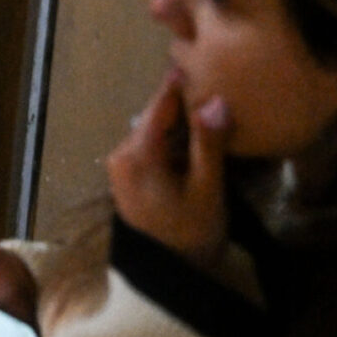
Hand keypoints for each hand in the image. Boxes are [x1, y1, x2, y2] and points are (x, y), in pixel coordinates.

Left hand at [107, 70, 228, 269]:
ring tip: (209, 105)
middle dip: (182, 101)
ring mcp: (122, 166)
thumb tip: (215, 101)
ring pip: (154, 130)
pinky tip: (197, 137)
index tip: (198, 57)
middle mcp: (121, 153)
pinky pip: (152, 146)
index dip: (181, 82)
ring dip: (179, 121)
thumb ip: (209, 143)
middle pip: (155, 115)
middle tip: (210, 80)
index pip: (160, 105)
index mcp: (136, 154)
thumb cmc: (190, 235)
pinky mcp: (129, 176)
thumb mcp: (206, 189)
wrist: (169, 279)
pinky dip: (173, 139)